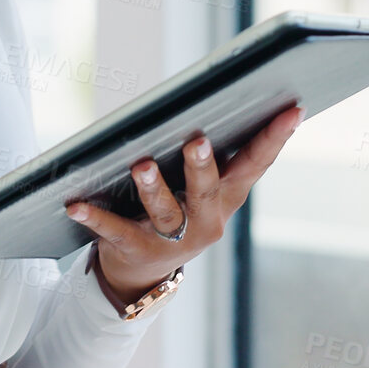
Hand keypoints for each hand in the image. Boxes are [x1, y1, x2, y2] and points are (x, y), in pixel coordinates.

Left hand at [65, 104, 304, 308]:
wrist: (143, 270)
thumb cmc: (177, 208)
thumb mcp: (201, 186)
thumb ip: (212, 153)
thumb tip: (218, 97)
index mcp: (227, 196)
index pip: (256, 164)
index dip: (275, 138)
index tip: (292, 110)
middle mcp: (206, 219)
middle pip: (207, 190)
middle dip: (201, 166)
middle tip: (196, 140)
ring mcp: (173, 239)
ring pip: (164, 212)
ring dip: (153, 187)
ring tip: (140, 165)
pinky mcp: (135, 249)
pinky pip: (114, 231)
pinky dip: (95, 217)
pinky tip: (75, 204)